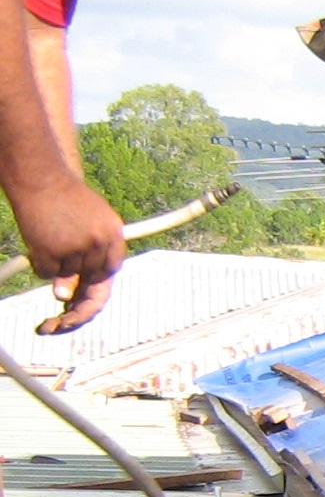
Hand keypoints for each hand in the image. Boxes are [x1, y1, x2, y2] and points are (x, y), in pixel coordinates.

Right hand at [16, 173, 121, 332]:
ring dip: (56, 269)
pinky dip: (41, 266)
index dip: (98, 280)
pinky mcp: (50, 252)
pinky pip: (46, 273)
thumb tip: (74, 291)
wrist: (41, 179)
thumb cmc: (67, 198)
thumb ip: (95, 252)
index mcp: (114, 235)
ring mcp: (74, 250)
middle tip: (64, 317)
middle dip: (79, 296)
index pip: (111, 269)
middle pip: (92, 280)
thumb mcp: (93, 220)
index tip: (88, 291)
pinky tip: (38, 243)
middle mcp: (98, 245)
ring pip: (66, 278)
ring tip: (50, 240)